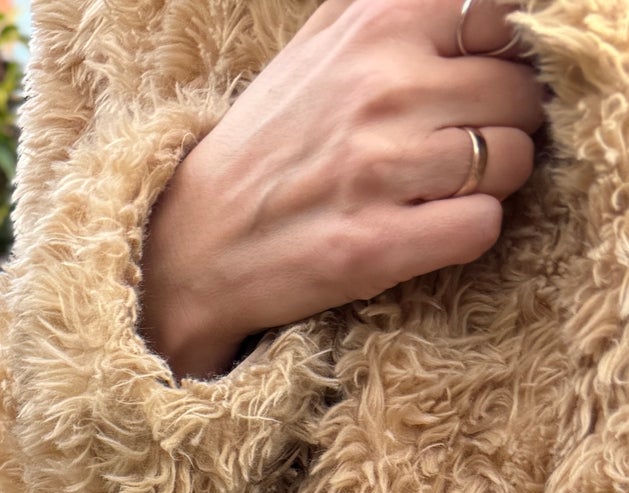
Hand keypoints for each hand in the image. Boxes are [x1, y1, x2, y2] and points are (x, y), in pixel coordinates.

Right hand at [137, 0, 546, 378]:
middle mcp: (386, 87)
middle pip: (520, 94)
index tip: (478, 80)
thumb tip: (474, 0)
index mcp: (380, 22)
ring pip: (513, 160)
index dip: (506, 52)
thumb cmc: (272, 138)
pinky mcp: (376, 245)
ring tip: (442, 189)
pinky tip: (432, 229)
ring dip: (492, 181)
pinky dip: (469, 231)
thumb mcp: (324, 38)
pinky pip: (482, 225)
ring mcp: (381, 169)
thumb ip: (391, 5)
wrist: (196, 243)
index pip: (505, 14)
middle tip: (457, 147)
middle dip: (504, 124)